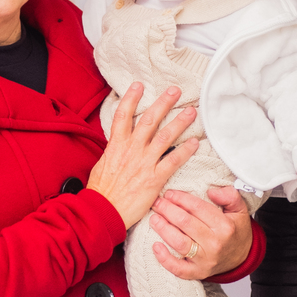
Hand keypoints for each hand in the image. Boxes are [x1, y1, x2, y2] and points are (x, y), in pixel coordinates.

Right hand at [87, 82, 198, 227]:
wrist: (102, 211)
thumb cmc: (101, 191)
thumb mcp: (102, 165)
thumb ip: (114, 152)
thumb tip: (118, 145)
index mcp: (116, 145)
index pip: (123, 115)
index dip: (131, 98)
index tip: (139, 85)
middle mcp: (131, 150)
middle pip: (149, 120)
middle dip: (163, 103)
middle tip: (175, 91)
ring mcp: (144, 162)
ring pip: (165, 136)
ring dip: (180, 122)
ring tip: (191, 112)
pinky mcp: (154, 178)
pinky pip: (173, 160)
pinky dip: (185, 150)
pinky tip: (195, 143)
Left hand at [150, 184, 252, 279]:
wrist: (240, 257)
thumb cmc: (235, 231)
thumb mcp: (240, 210)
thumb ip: (230, 196)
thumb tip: (212, 191)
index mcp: (225, 227)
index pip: (198, 208)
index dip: (181, 199)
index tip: (169, 193)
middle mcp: (215, 244)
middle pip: (185, 223)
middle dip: (167, 210)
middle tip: (157, 202)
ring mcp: (205, 260)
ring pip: (179, 243)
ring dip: (163, 229)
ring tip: (154, 218)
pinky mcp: (197, 272)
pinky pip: (178, 268)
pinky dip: (165, 259)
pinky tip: (155, 246)